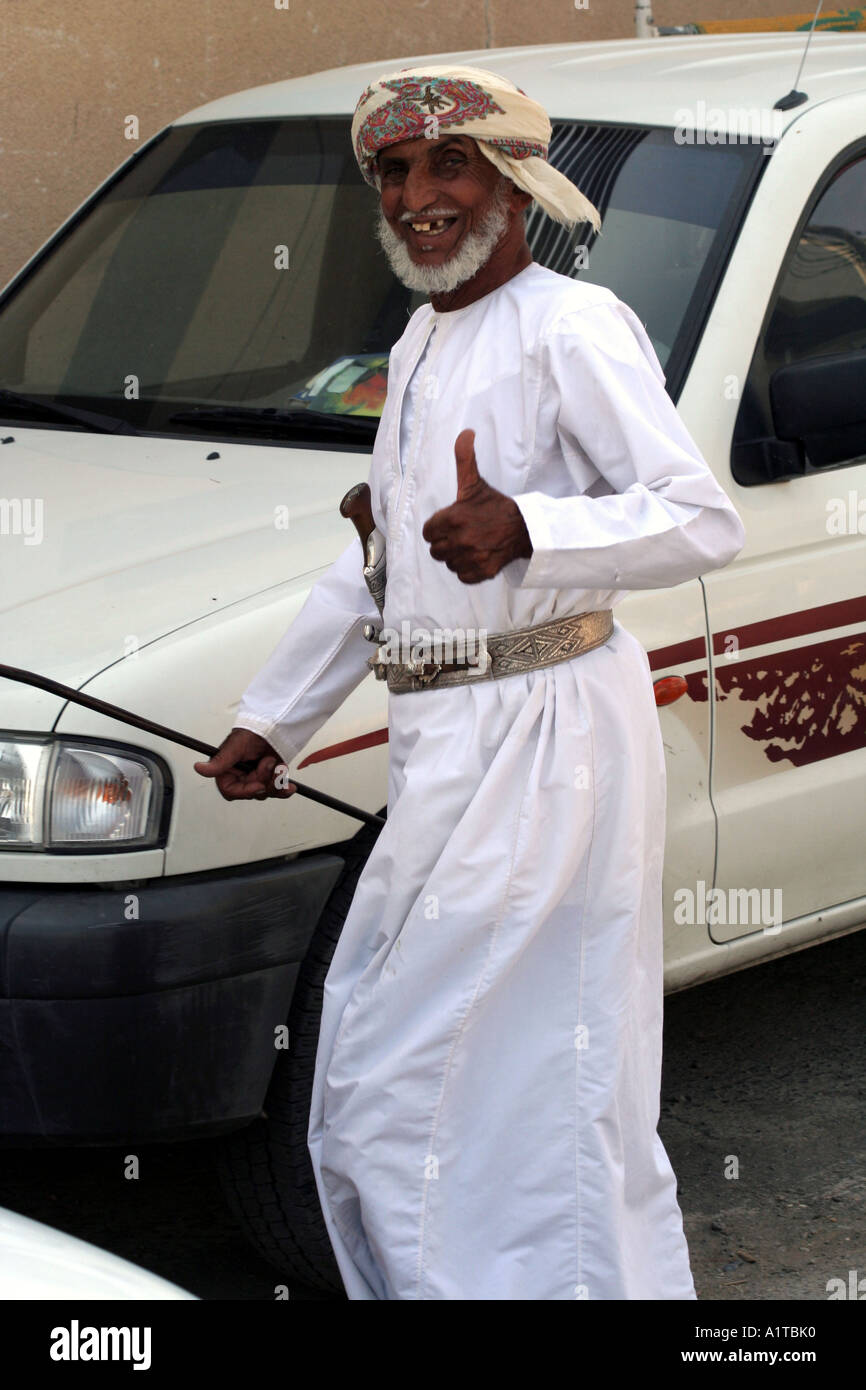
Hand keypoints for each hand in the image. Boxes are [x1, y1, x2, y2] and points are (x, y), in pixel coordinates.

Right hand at [194, 728, 296, 801]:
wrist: (273, 724)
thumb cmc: (252, 730)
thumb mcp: (235, 746)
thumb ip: (219, 761)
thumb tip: (199, 768)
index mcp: (227, 771)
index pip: (231, 792)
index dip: (246, 791)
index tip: (258, 785)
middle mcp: (240, 776)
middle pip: (252, 793)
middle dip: (264, 779)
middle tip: (269, 762)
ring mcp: (256, 777)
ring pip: (265, 792)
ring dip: (274, 780)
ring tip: (277, 763)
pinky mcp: (269, 777)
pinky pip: (276, 790)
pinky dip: (284, 788)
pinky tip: (290, 787)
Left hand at [421, 429, 531, 583]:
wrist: (525, 528)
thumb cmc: (496, 505)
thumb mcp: (475, 483)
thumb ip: (464, 458)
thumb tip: (466, 432)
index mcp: (454, 518)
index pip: (428, 531)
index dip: (437, 527)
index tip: (450, 524)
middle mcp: (460, 540)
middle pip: (436, 550)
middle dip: (445, 542)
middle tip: (460, 535)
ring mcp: (471, 557)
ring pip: (448, 563)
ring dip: (455, 556)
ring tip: (469, 545)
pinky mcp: (481, 571)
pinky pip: (462, 576)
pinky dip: (467, 569)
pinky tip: (476, 557)